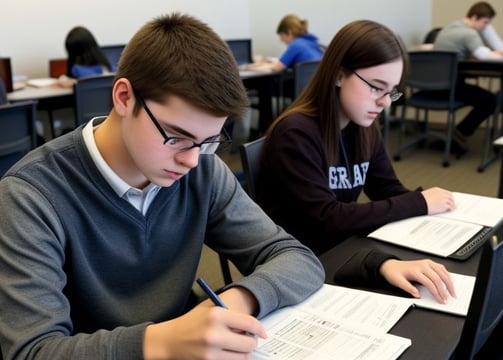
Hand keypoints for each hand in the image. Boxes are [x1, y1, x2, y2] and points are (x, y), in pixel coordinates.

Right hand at [143, 289, 266, 358]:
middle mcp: (214, 333)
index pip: (249, 323)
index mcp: (217, 314)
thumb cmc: (191, 323)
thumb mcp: (209, 309)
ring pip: (243, 357)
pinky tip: (229, 353)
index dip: (260, 329)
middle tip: (248, 340)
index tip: (262, 333)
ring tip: (238, 348)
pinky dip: (234, 359)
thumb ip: (230, 314)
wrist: (170, 340)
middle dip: (251, 342)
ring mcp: (211, 351)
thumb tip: (252, 325)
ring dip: (244, 353)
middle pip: (249, 343)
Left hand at [380, 259, 455, 303]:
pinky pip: (441, 267)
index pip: (430, 283)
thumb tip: (417, 295)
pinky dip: (447, 275)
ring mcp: (426, 263)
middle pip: (438, 278)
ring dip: (449, 282)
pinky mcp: (428, 262)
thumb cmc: (394, 273)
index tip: (440, 300)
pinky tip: (449, 281)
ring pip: (442, 272)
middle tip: (448, 299)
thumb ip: (408, 288)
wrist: (390, 266)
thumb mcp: (398, 282)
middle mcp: (422, 265)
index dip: (436, 293)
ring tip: (452, 292)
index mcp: (415, 270)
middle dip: (444, 290)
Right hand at [421, 187, 455, 214]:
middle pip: (450, 196)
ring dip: (452, 205)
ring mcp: (443, 199)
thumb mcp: (426, 195)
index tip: (448, 199)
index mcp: (436, 190)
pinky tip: (450, 210)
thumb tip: (432, 200)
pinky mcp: (444, 205)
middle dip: (451, 200)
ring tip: (452, 208)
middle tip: (452, 203)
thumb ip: (432, 196)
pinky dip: (451, 209)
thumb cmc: (419, 200)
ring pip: (451, 202)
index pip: (445, 192)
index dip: (448, 196)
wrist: (418, 203)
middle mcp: (441, 193)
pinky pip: (451, 207)